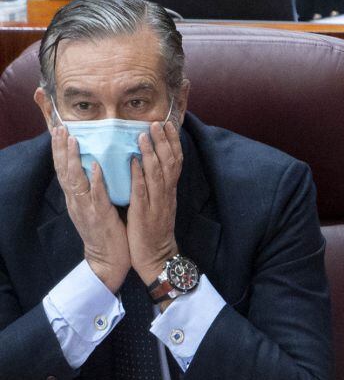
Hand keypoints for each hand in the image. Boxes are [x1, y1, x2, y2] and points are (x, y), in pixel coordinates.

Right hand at [50, 126, 129, 291]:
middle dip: (61, 149)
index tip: (58, 130)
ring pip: (75, 181)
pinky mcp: (100, 217)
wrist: (108, 259)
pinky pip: (96, 196)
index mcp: (76, 199)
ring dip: (74, 160)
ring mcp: (86, 209)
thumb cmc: (105, 230)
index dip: (60, 150)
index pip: (64, 170)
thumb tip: (92, 165)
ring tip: (73, 140)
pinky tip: (94, 166)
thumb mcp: (94, 206)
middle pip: (64, 172)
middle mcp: (76, 202)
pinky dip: (94, 180)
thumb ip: (91, 187)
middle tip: (60, 129)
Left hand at [127, 120, 182, 284]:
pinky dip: (139, 176)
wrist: (158, 256)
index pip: (175, 161)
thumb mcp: (160, 204)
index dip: (172, 141)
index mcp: (169, 190)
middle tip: (156, 122)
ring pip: (158, 173)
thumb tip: (148, 164)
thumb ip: (156, 185)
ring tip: (144, 135)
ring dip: (151, 153)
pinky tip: (133, 163)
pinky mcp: (144, 214)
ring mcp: (157, 203)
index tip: (167, 124)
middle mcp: (166, 193)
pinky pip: (142, 192)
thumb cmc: (154, 230)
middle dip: (163, 141)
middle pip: (169, 162)